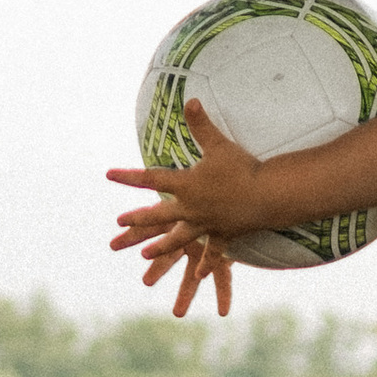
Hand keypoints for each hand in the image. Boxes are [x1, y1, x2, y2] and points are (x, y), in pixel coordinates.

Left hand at [107, 101, 258, 318]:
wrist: (268, 196)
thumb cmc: (242, 168)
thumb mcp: (219, 144)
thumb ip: (201, 125)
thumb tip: (190, 99)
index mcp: (186, 186)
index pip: (150, 179)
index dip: (129, 177)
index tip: (109, 175)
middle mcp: (191, 208)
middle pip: (159, 215)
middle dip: (138, 217)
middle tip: (119, 222)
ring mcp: (206, 224)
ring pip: (179, 238)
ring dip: (161, 246)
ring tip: (145, 255)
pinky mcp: (222, 235)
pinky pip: (212, 253)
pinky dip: (206, 264)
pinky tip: (199, 276)